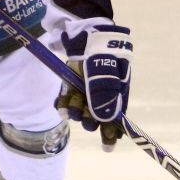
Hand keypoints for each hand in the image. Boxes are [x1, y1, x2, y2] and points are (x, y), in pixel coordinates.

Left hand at [57, 26, 132, 150]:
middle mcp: (101, 95)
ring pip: (80, 110)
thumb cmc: (102, 52)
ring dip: (75, 112)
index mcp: (117, 94)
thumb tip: (107, 120)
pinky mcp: (71, 84)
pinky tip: (61, 105)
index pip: (116, 119)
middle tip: (86, 119)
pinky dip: (63, 104)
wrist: (86, 32)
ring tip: (72, 107)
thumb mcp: (106, 72)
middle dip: (90, 121)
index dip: (111, 134)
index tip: (108, 147)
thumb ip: (104, 95)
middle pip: (95, 117)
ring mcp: (85, 90)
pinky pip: (66, 99)